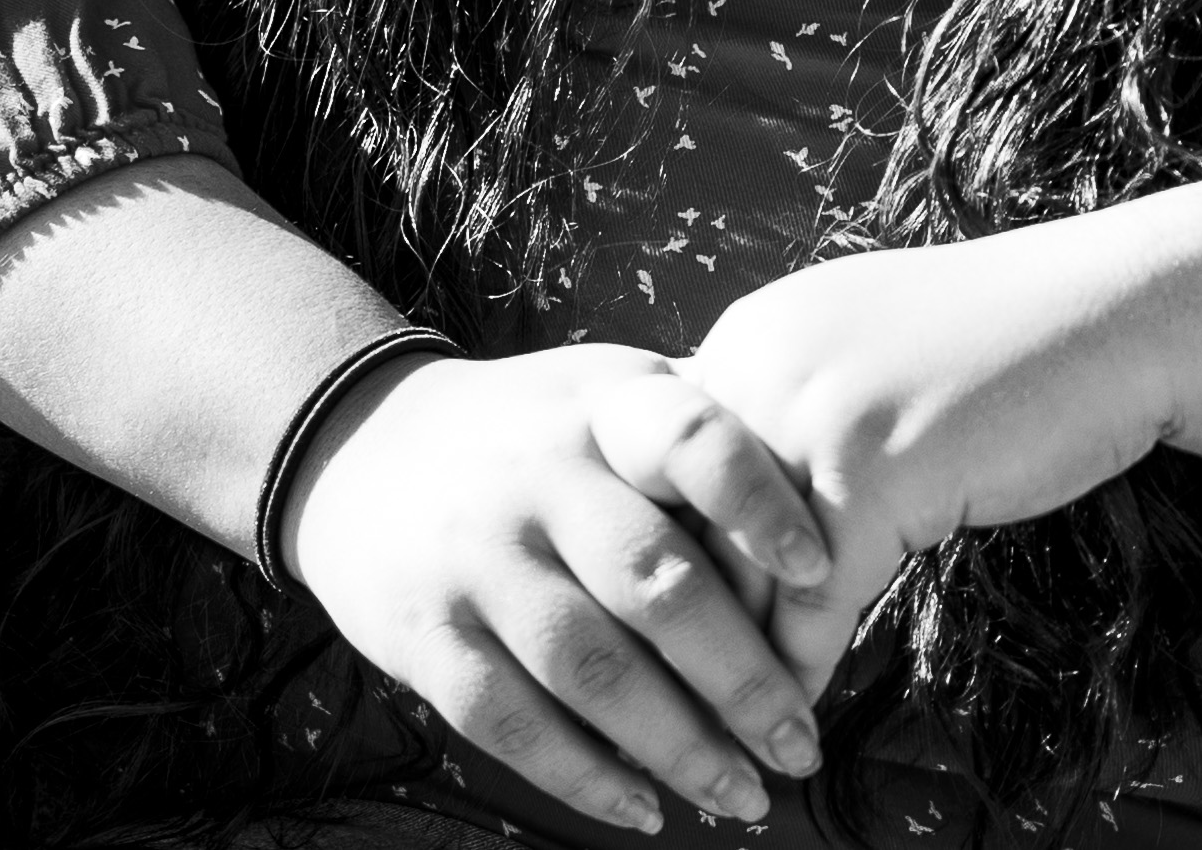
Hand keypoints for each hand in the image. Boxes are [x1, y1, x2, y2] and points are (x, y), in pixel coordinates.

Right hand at [281, 342, 839, 832]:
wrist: (361, 451)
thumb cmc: (532, 434)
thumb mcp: (610, 393)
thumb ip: (705, 429)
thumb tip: (839, 483)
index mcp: (603, 408)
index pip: (690, 437)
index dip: (759, 502)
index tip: (820, 569)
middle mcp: (537, 476)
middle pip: (653, 580)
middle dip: (742, 676)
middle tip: (800, 743)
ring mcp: (477, 557)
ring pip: (589, 666)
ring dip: (676, 745)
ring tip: (743, 795)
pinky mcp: (425, 633)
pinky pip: (509, 721)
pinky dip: (583, 776)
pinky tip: (644, 809)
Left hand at [678, 220, 1178, 687]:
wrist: (1111, 313)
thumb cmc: (1001, 348)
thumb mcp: (860, 361)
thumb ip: (790, 416)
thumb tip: (742, 515)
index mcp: (745, 342)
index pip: (664, 478)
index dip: (663, 572)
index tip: (657, 648)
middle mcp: (755, 369)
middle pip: (684, 529)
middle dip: (680, 638)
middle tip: (673, 723)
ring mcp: (808, 417)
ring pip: (738, 578)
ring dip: (733, 677)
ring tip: (727, 748)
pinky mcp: (870, 471)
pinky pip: (814, 603)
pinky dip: (802, 674)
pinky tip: (803, 727)